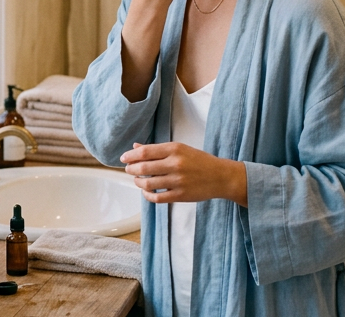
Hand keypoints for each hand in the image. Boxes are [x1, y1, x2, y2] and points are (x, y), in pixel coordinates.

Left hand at [120, 142, 247, 206]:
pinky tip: (146, 192)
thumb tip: (136, 147)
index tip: (124, 158)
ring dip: (138, 183)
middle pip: (143, 168)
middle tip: (129, 170)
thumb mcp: (180, 149)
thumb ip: (157, 149)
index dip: (131, 156)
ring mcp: (178, 181)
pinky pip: (157, 198)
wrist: (221, 177)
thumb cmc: (199, 161)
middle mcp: (176, 164)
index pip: (145, 152)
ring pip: (148, 184)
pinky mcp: (180, 195)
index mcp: (175, 149)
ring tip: (138, 180)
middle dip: (131, 169)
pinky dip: (147, 195)